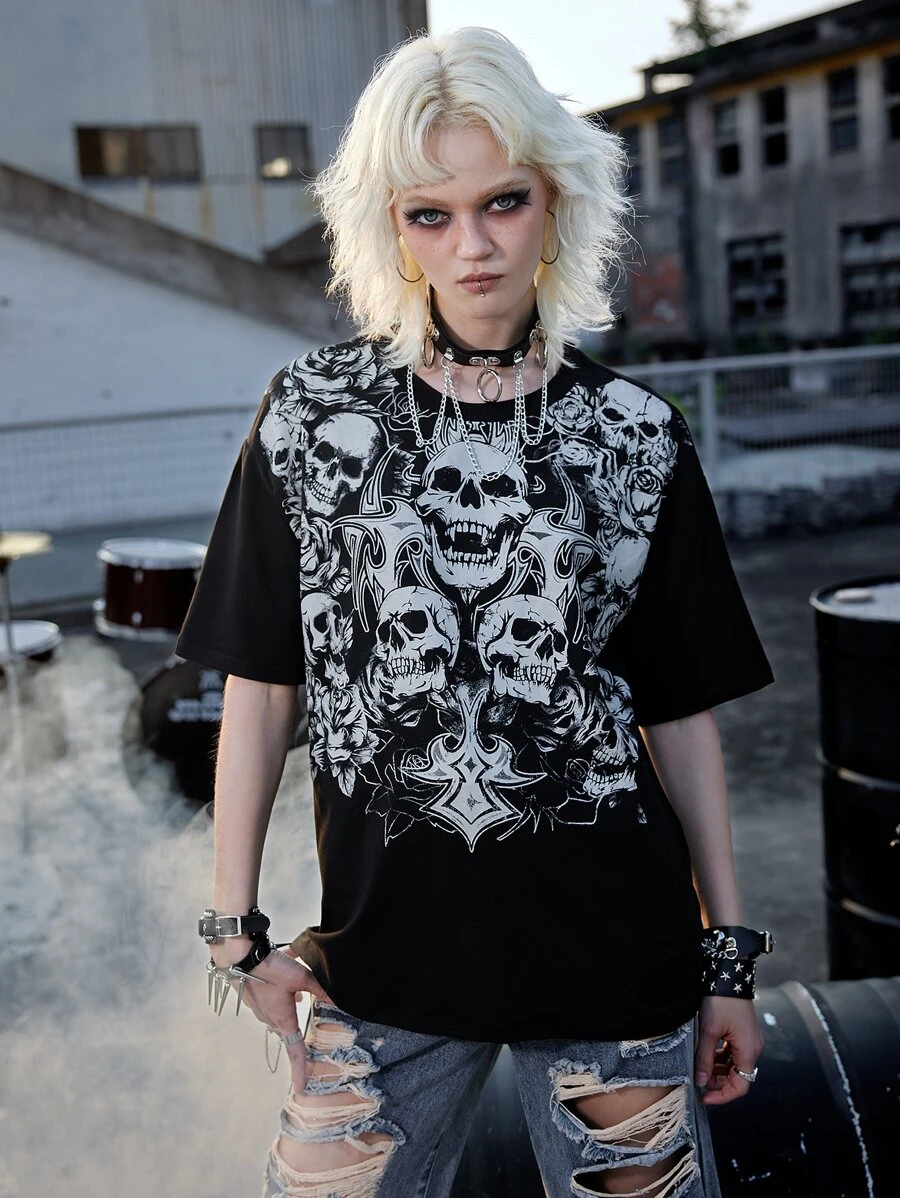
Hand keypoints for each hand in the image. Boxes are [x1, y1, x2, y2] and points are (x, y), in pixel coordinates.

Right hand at [212, 938, 336, 1092]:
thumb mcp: (301, 977)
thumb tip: (339, 999)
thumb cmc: (270, 968)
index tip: (301, 1088)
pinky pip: (270, 993)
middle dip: (296, 1023)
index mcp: (282, 1019)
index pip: (295, 1050)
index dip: (299, 1070)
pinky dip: (279, 984)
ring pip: (280, 1007)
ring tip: (298, 985)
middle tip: (304, 1019)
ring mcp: (259, 1006)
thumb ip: (320, 989)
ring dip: (289, 998)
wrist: (237, 956)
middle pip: (288, 1026)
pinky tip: (284, 966)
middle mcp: (269, 1017)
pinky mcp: (252, 993)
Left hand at [694, 995, 763, 1104]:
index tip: (704, 1097)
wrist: (728, 973)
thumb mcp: (708, 1031)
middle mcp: (753, 1047)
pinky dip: (720, 1058)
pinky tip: (707, 1054)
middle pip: (738, 1076)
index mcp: (749, 1050)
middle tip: (698, 1080)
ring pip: (734, 1065)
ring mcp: (749, 1040)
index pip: (740, 1086)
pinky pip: (733, 1053)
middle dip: (718, 1082)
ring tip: (700, 1067)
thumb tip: (701, 1081)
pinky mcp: (742, 1032)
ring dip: (718, 1070)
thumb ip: (705, 1058)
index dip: (722, 1096)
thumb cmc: (720, 1000)